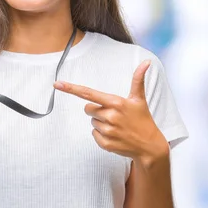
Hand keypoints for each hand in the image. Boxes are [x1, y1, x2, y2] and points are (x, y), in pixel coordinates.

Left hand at [54, 60, 168, 163]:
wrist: (149, 145)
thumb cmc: (143, 119)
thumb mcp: (139, 99)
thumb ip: (138, 79)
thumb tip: (146, 62)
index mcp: (116, 103)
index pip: (89, 94)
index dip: (71, 88)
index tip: (57, 84)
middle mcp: (110, 116)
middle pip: (88, 109)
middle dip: (97, 110)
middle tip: (114, 114)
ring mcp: (107, 131)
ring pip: (92, 122)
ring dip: (101, 123)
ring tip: (117, 125)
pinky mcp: (105, 144)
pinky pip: (94, 134)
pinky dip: (102, 135)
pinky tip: (115, 135)